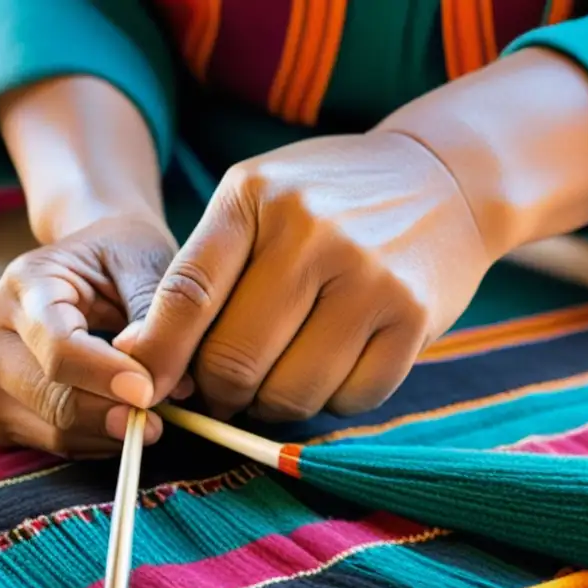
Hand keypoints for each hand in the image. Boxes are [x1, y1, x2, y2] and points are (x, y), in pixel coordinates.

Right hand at [0, 215, 178, 456]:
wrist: (96, 261)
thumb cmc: (126, 259)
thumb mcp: (149, 264)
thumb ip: (159, 318)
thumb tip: (153, 384)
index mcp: (26, 283)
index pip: (59, 347)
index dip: (108, 377)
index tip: (150, 392)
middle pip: (51, 396)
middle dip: (112, 412)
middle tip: (160, 418)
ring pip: (51, 430)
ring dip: (109, 432)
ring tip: (150, 415)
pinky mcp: (2, 411)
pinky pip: (51, 445)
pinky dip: (95, 442)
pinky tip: (121, 419)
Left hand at [120, 131, 493, 421]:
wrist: (444, 181)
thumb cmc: (330, 202)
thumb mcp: (259, 202)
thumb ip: (203, 272)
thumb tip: (143, 357)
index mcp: (256, 198)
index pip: (187, 296)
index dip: (158, 356)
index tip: (147, 388)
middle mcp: (313, 235)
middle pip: (234, 360)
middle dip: (219, 393)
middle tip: (224, 391)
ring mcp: (369, 278)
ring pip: (291, 392)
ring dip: (273, 405)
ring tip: (278, 379)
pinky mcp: (414, 319)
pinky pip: (352, 399)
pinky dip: (332, 401)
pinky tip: (333, 369)